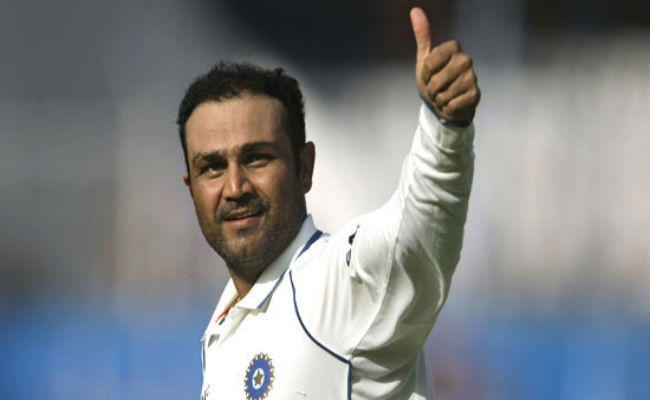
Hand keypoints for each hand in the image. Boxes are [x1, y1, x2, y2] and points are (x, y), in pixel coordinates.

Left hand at [410, 7, 479, 122]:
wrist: (443, 104)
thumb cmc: (433, 79)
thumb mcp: (424, 59)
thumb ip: (422, 35)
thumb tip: (415, 10)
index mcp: (453, 49)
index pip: (431, 62)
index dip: (425, 73)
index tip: (427, 74)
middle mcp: (466, 60)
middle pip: (437, 79)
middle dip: (431, 88)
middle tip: (434, 88)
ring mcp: (472, 77)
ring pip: (444, 93)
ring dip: (438, 99)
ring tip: (443, 95)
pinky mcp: (475, 94)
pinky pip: (453, 104)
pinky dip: (447, 107)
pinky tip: (451, 103)